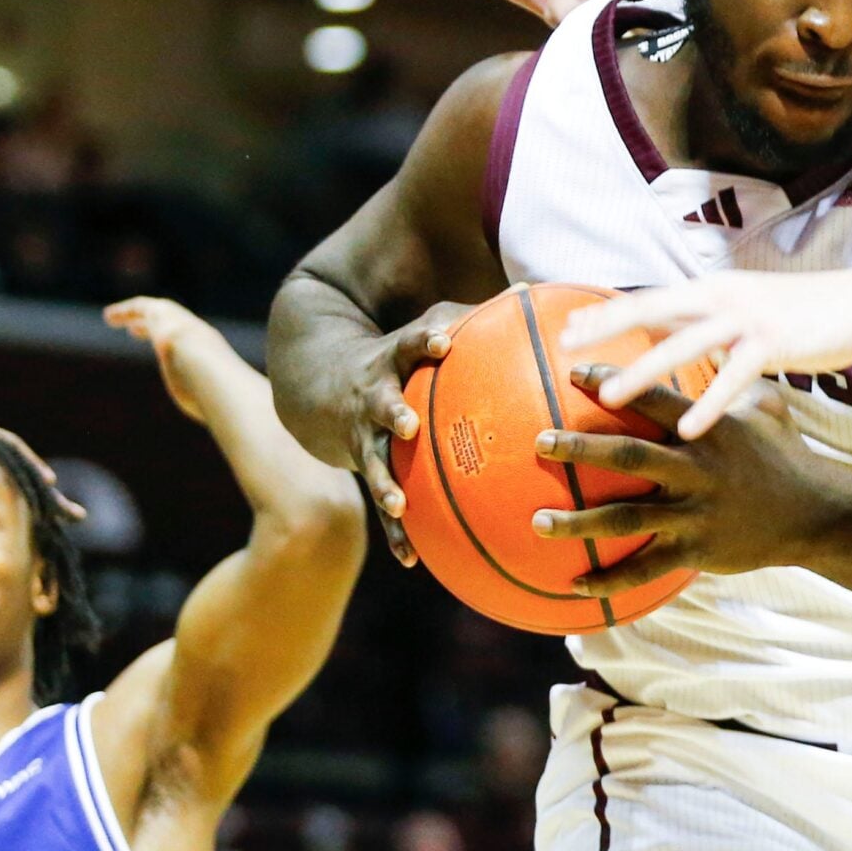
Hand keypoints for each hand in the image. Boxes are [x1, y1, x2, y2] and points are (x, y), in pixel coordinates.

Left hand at [104, 296, 235, 426]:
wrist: (210, 369)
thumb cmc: (215, 396)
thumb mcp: (214, 405)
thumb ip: (211, 409)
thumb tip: (221, 426)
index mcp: (209, 352)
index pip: (191, 346)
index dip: (173, 346)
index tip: (162, 349)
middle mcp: (196, 333)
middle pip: (173, 326)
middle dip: (153, 326)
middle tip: (135, 330)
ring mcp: (180, 323)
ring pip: (155, 312)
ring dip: (135, 315)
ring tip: (113, 317)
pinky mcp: (161, 316)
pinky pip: (140, 308)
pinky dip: (125, 311)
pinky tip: (110, 316)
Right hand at [345, 301, 477, 564]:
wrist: (320, 384)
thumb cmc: (397, 356)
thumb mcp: (424, 331)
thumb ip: (474, 319)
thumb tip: (531, 292)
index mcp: (396, 359)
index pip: (410, 342)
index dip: (425, 340)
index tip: (443, 342)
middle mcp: (376, 396)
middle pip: (382, 404)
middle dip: (394, 413)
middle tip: (408, 426)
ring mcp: (364, 434)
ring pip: (373, 460)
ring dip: (384, 482)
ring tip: (399, 505)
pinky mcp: (363, 466)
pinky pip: (380, 502)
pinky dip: (395, 531)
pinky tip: (412, 558)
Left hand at [529, 370, 851, 591]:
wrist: (816, 514)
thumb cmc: (785, 454)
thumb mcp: (766, 406)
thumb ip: (728, 381)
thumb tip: (714, 344)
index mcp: (707, 429)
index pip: (652, 399)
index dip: (612, 383)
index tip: (571, 374)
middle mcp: (697, 469)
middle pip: (629, 455)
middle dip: (580, 448)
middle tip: (538, 442)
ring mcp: (695, 512)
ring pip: (626, 516)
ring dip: (579, 521)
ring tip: (537, 521)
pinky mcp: (696, 550)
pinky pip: (646, 568)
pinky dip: (610, 578)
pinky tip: (575, 583)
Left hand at [561, 268, 851, 438]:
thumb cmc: (809, 311)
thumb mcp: (753, 308)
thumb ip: (714, 319)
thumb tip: (678, 330)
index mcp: (715, 289)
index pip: (651, 298)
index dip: (609, 312)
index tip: (567, 329)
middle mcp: (723, 297)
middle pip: (652, 311)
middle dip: (606, 329)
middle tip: (565, 350)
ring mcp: (748, 319)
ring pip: (684, 345)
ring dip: (644, 371)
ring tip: (608, 395)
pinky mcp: (776, 344)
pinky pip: (734, 378)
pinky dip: (709, 403)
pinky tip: (687, 430)